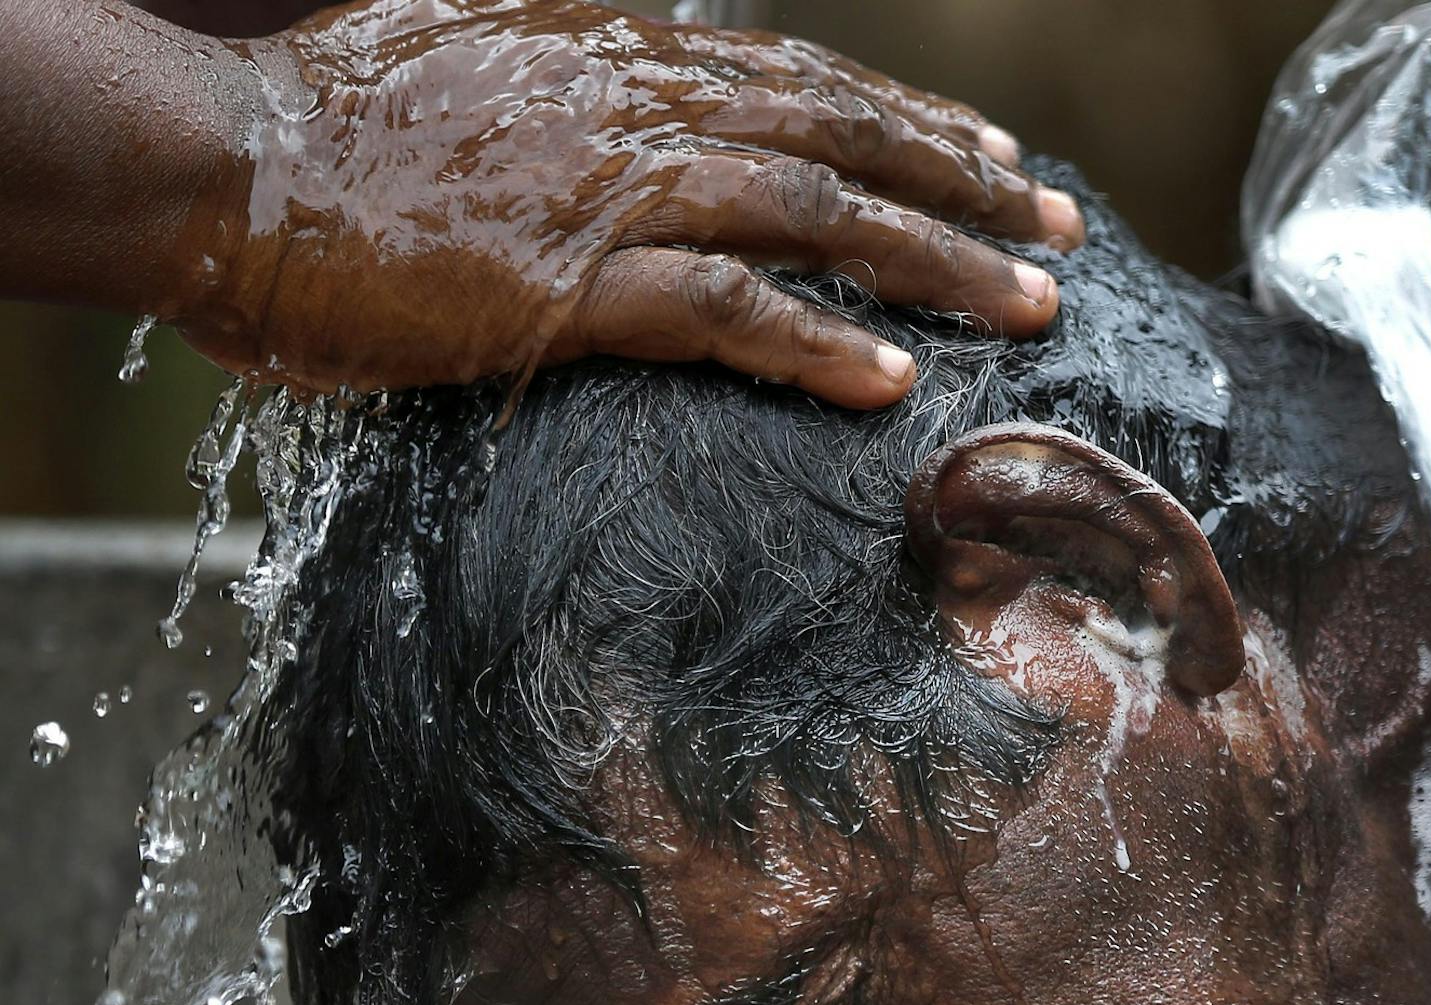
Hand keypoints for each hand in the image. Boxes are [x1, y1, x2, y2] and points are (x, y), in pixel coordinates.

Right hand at [170, 0, 1082, 402]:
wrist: (222, 163)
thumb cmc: (335, 127)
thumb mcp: (480, 66)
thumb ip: (580, 82)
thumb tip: (644, 93)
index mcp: (622, 55)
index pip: (806, 81)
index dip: (913, 122)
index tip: (997, 161)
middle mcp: (638, 105)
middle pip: (842, 136)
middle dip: (967, 188)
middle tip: (1062, 233)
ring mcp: (610, 188)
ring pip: (814, 213)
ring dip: (932, 260)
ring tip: (1030, 307)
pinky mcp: (569, 280)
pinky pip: (724, 309)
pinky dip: (814, 340)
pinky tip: (891, 378)